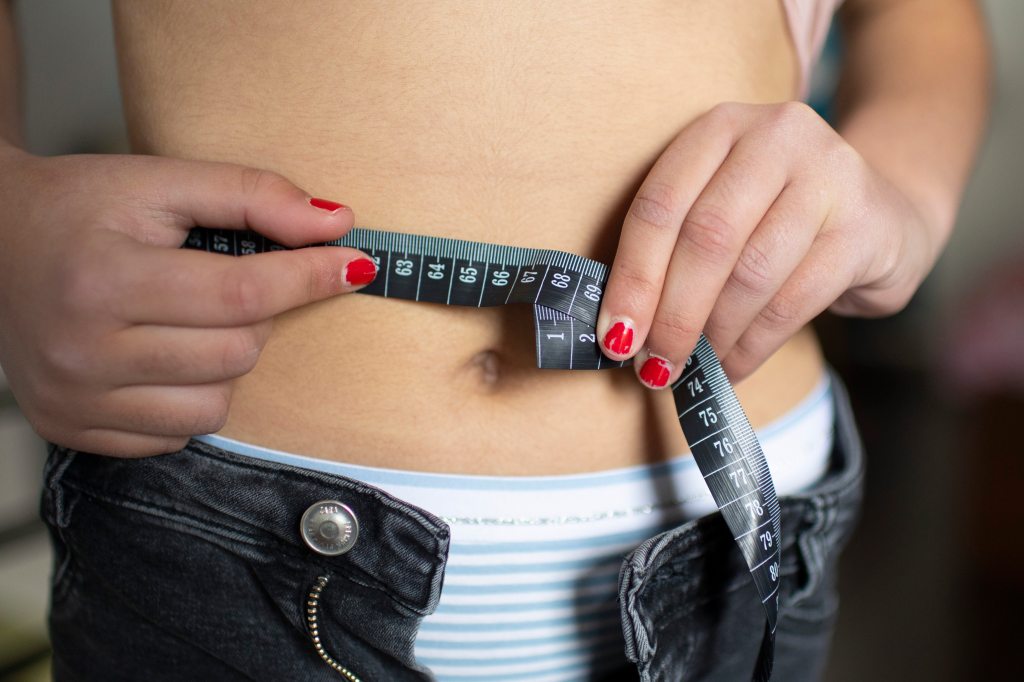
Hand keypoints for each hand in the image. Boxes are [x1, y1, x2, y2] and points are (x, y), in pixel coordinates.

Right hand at [0, 149, 375, 455]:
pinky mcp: (71, 429)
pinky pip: (176, 436)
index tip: (354, 264)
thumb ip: (250, 195)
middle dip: (258, 316)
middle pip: (236, 353)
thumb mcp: (160, 181)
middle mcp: (84, 351)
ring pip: (215, 405)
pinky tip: (162, 356)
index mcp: (104, 279)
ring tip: (191, 321)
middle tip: (228, 283)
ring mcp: (75, 400)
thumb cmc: (80, 208)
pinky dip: (190, 397)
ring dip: (228, 363)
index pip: (241, 294)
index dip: (309, 278)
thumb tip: (336, 225)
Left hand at [596, 101, 933, 387]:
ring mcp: (829, 175)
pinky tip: (734, 368)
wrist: (882, 215)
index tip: (613, 337)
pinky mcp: (865, 226)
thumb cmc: (775, 221)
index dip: (633, 277)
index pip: (660, 205)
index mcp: (720, 128)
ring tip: (693, 369)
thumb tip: (621, 331)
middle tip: (654, 366)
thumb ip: (674, 250)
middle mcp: (776, 135)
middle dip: (672, 314)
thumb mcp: (722, 210)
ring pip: (751, 273)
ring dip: (713, 335)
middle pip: (706, 237)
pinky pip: (794, 300)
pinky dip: (754, 345)